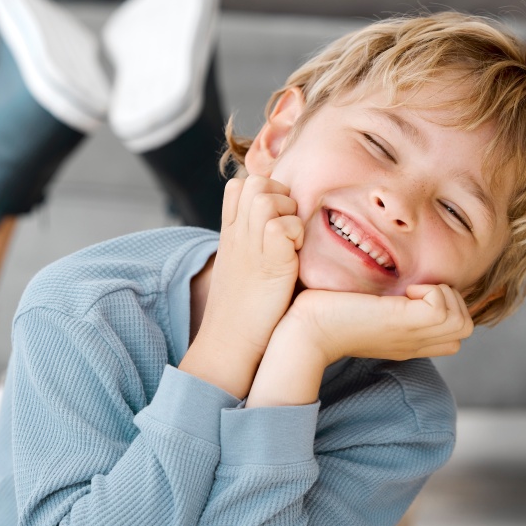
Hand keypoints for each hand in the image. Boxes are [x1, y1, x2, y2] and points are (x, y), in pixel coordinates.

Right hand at [180, 175, 302, 396]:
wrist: (229, 343)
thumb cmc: (243, 312)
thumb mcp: (241, 268)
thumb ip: (253, 243)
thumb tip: (279, 232)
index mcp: (229, 233)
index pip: (239, 185)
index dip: (262, 191)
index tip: (275, 220)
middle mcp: (236, 234)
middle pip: (255, 182)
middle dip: (280, 196)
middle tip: (288, 229)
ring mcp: (249, 246)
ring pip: (267, 197)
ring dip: (289, 213)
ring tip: (293, 243)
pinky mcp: (270, 262)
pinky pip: (283, 225)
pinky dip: (297, 235)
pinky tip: (296, 258)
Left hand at [285, 284, 474, 364]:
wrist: (304, 330)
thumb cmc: (321, 314)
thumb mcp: (360, 308)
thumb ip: (380, 301)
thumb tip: (388, 280)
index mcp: (406, 341)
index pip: (453, 334)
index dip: (444, 307)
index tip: (412, 293)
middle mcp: (413, 343)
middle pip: (464, 328)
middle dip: (450, 300)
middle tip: (415, 290)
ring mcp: (411, 337)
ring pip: (463, 322)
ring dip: (445, 295)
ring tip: (411, 289)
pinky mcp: (403, 323)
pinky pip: (445, 309)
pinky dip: (433, 292)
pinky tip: (406, 290)